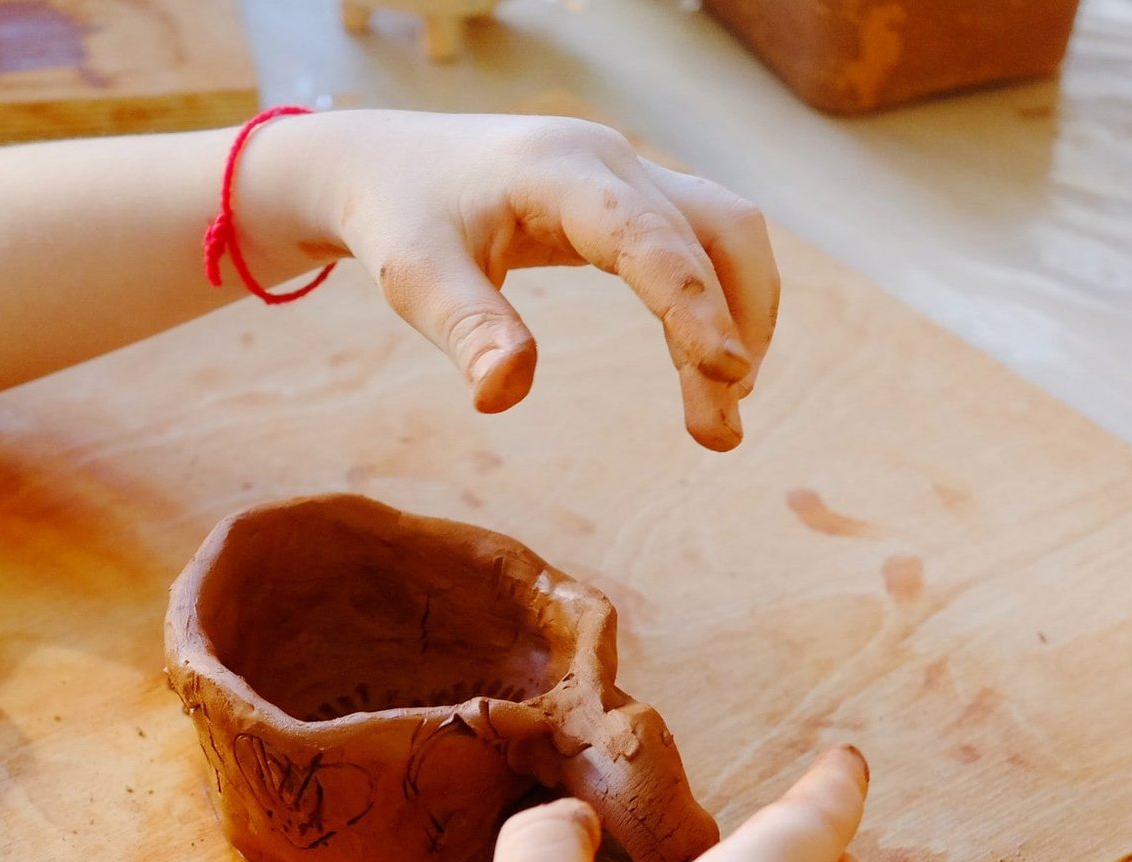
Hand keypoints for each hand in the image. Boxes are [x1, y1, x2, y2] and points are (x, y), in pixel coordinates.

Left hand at [241, 111, 777, 450]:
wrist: (390, 165)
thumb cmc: (400, 218)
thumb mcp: (412, 277)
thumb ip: (466, 329)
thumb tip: (502, 396)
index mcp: (557, 170)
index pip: (646, 234)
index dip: (691, 303)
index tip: (723, 374)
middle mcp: (610, 160)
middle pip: (715, 231)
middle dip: (731, 328)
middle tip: (718, 432)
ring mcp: (629, 173)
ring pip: (725, 232)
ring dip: (741, 314)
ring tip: (721, 409)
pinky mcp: (633, 198)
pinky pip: (702, 242)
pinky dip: (717, 302)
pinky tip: (703, 368)